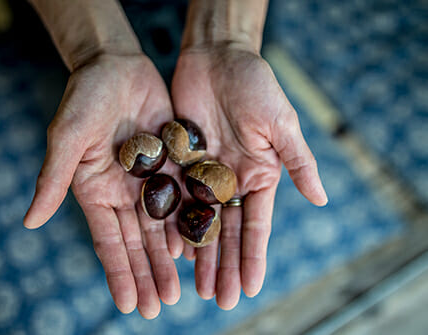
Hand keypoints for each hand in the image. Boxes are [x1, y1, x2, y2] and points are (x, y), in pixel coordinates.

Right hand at [24, 53, 179, 318]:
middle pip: (139, 241)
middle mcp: (124, 193)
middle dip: (149, 273)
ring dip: (171, 258)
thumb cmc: (84, 98)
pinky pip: (185, 199)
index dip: (119, 273)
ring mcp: (150, 181)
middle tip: (161, 306)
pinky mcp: (173, 165)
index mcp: (96, 192)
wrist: (115, 66)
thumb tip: (29, 222)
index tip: (130, 304)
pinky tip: (200, 247)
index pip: (109, 241)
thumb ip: (52, 179)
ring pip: (163, 227)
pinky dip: (191, 223)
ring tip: (181, 289)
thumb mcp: (67, 138)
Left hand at [170, 44, 327, 308]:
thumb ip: (297, 163)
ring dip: (198, 255)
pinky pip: (174, 200)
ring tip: (195, 288)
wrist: (218, 58)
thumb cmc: (255, 86)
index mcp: (258, 176)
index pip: (255, 226)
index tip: (248, 288)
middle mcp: (230, 181)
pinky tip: (170, 250)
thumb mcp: (280, 124)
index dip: (252, 258)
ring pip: (199, 223)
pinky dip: (172, 225)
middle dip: (223, 266)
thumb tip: (322, 200)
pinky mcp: (178, 163)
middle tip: (218, 301)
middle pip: (226, 232)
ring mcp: (202, 175)